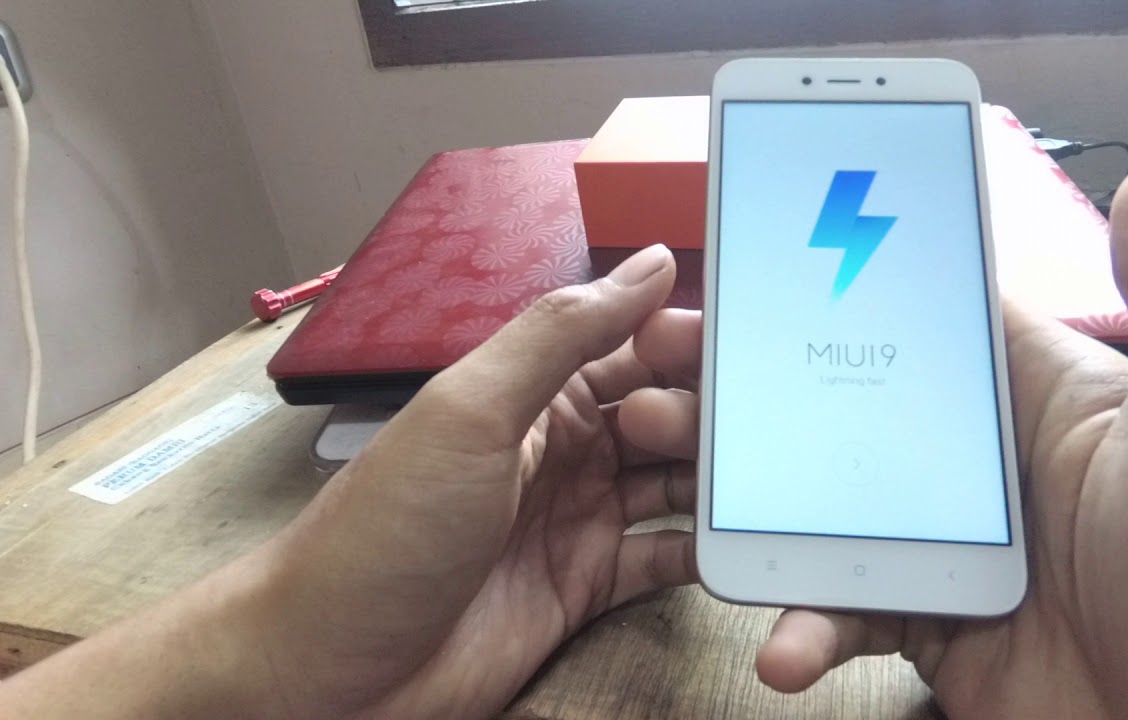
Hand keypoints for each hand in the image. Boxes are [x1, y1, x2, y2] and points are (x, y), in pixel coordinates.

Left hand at [0, 246, 696, 719]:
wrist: (327, 669)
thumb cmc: (388, 529)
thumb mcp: (472, 410)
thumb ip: (563, 334)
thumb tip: (652, 262)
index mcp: (532, 391)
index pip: (632, 342)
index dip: (691, 338)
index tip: (758, 341)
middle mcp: (562, 447)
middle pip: (664, 410)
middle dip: (713, 410)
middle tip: (762, 427)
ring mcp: (577, 518)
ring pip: (675, 482)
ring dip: (720, 476)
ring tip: (780, 477)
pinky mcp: (586, 586)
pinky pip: (663, 558)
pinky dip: (704, 550)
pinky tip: (748, 544)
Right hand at [621, 159, 1127, 718]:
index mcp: (1047, 397)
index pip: (925, 320)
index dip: (840, 288)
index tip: (751, 267)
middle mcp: (991, 468)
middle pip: (848, 414)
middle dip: (758, 400)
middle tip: (670, 382)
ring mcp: (957, 552)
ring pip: (828, 512)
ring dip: (751, 507)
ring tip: (683, 492)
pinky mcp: (941, 632)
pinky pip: (850, 615)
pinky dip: (806, 625)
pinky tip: (782, 644)